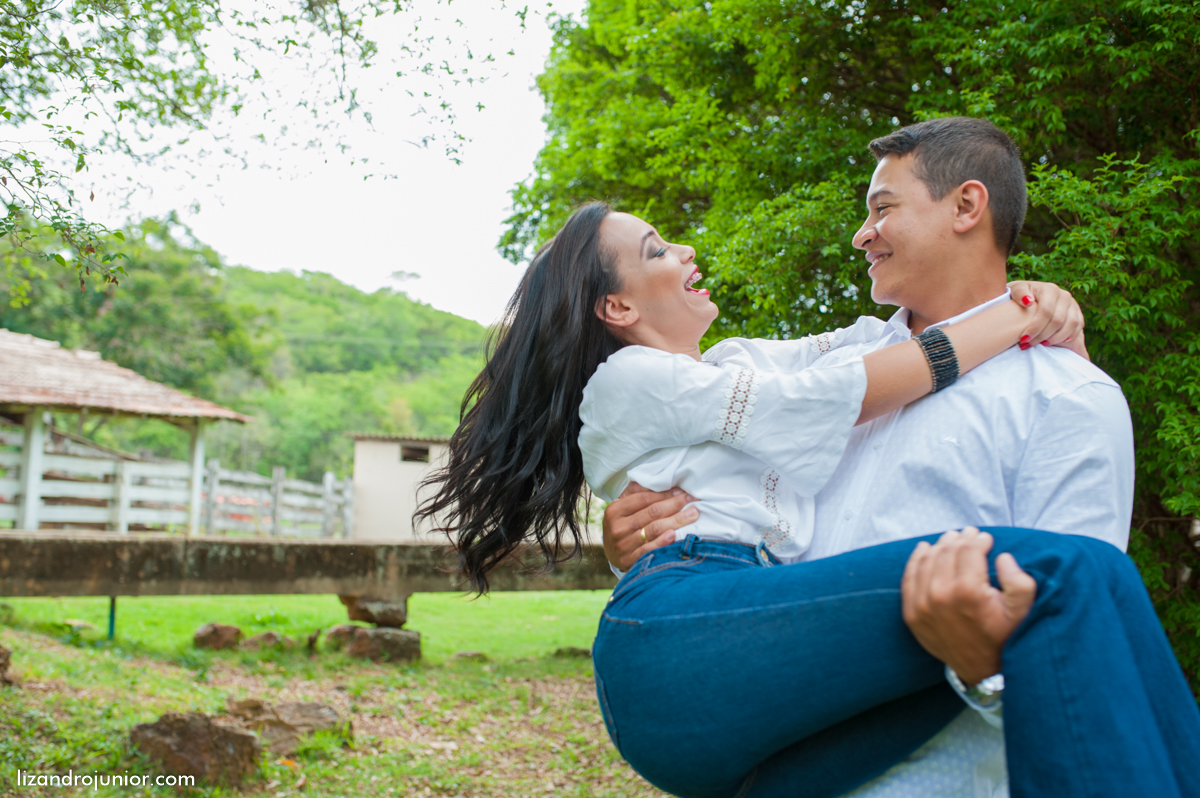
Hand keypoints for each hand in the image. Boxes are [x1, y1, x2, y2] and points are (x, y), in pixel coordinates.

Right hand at [602, 482, 698, 570]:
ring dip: (676, 521)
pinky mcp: (629, 560)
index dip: (665, 494)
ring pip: (654, 530)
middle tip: (692, 500)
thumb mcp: (621, 507)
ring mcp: (623, 545)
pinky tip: (674, 534)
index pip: (644, 498)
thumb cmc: (621, 525)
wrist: (610, 554)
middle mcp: (618, 527)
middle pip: (652, 513)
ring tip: (692, 514)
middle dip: (675, 505)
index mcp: (614, 510)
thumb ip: (636, 493)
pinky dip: (662, 542)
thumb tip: (658, 480)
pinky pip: (649, 549)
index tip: (681, 491)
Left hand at [901, 527, 1037, 684]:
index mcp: (968, 591)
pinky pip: (909, 577)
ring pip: (927, 560)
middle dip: (960, 539)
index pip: (968, 550)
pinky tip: (925, 549)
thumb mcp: (1023, 612)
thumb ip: (1020, 582)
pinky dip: (916, 559)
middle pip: (947, 552)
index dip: (978, 540)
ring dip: (940, 546)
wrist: (982, 670)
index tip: (985, 538)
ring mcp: (922, 605)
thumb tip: (1002, 557)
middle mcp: (940, 595)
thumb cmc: (1004, 637)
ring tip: (951, 539)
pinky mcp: (911, 613)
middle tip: (968, 534)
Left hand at [1007, 280, 1086, 355]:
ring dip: (1056, 338)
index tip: (1024, 339)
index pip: (1046, 312)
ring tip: (1041, 344)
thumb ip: (1019, 293)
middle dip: (1043, 335)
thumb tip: (1028, 301)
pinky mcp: (1077, 312)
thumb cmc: (1019, 295)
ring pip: (1071, 324)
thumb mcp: (1015, 290)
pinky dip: (1068, 336)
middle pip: (1058, 320)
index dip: (1036, 327)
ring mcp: (1072, 304)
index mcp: (1050, 289)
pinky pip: (1078, 326)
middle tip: (1029, 344)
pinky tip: (1054, 342)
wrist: (1029, 294)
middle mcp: (1064, 295)